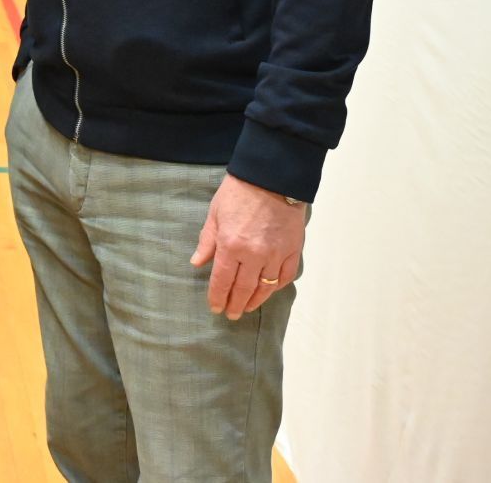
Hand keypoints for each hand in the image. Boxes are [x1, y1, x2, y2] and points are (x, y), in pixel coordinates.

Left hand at [190, 172, 306, 319]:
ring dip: (255, 300)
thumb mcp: (215, 213)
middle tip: (231, 314)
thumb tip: (197, 263)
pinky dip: (276, 287)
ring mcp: (276, 254)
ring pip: (265, 287)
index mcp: (231, 245)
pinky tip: (268, 291)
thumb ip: (207, 241)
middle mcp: (254, 255)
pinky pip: (285, 276)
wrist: (273, 177)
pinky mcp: (293, 250)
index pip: (222, 281)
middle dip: (235, 304)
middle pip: (244, 288)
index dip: (218, 297)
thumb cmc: (239, 192)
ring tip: (246, 308)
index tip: (215, 308)